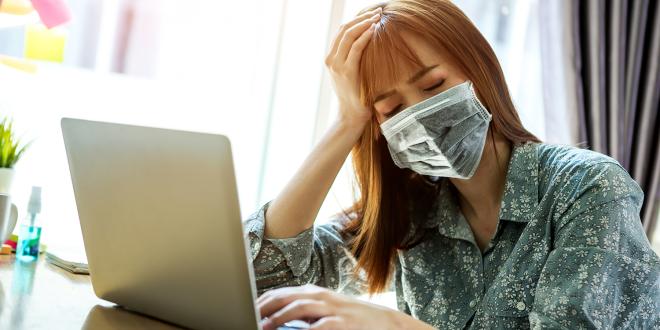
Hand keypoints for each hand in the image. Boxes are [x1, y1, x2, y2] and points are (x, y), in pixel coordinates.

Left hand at [257, 284, 431, 329]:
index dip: (262, 301)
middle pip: (285, 297)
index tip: (247, 309)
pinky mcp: (342, 323)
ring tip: (264, 326)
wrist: (386, 323)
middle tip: (249, 316)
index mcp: (315, 293)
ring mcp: (332, 310)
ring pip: (299, 308)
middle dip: (264, 307)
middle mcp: (321, 297)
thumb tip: (277, 319)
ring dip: (278, 317)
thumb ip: (305, 311)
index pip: (281, 293)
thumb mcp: (327, 310)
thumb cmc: (353, 318)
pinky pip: (319, 328)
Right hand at [325, 7, 380, 131]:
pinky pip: (356, 49)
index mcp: (330, 58)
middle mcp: (331, 60)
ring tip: (378, 17)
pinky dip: (365, 36)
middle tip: (377, 11)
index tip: (371, 13)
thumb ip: (353, 60)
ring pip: (349, 35)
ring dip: (364, 23)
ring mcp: (337, 66)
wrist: (351, 115)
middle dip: (362, 17)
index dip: (356, 19)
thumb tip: (366, 45)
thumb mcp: (351, 74)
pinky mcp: (347, 72)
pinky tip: (374, 29)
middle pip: (344, 29)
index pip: (342, 31)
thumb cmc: (356, 96)